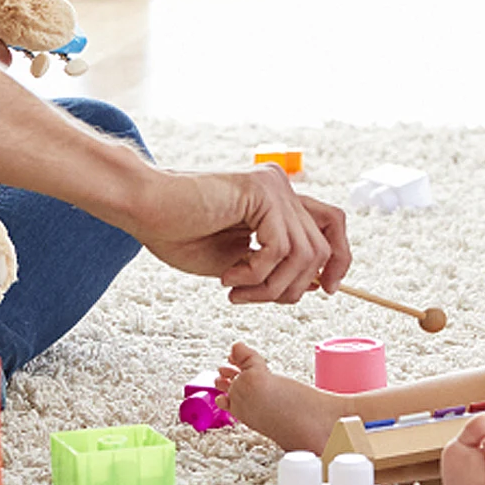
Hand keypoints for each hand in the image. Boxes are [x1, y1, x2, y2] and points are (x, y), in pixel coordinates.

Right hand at [132, 163, 351, 304]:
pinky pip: (279, 249)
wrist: (145, 209)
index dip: (339, 260)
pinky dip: (257, 275)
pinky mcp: (259, 191)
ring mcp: (273, 186)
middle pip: (325, 245)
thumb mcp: (239, 262)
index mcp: (279, 201)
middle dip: (295, 287)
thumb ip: (274, 269)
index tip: (326, 291)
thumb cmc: (180, 234)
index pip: (333, 225)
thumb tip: (314, 286)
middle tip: (253, 298)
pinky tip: (229, 277)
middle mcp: (282, 188)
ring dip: (271, 287)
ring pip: (305, 254)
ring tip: (236, 291)